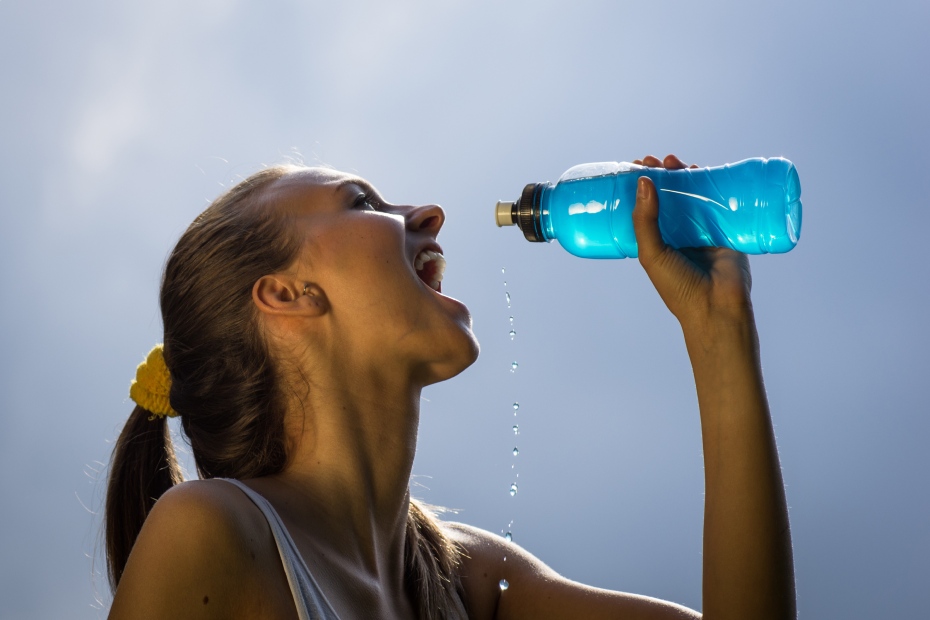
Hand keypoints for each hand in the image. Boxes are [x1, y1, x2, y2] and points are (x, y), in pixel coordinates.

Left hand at [631, 154, 753, 331]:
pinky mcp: (726, 228)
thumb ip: (645, 221)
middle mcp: (679, 234)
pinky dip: (712, 184)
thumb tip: (643, 181)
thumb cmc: (678, 288)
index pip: (646, 208)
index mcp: (658, 242)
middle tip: (652, 161)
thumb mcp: (652, 254)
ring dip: (683, 175)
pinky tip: (701, 169)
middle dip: (661, 176)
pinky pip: (719, 201)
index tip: (633, 167)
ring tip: (673, 161)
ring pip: (693, 195)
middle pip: (669, 197)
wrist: (717, 308)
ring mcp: (702, 229)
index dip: (639, 188)